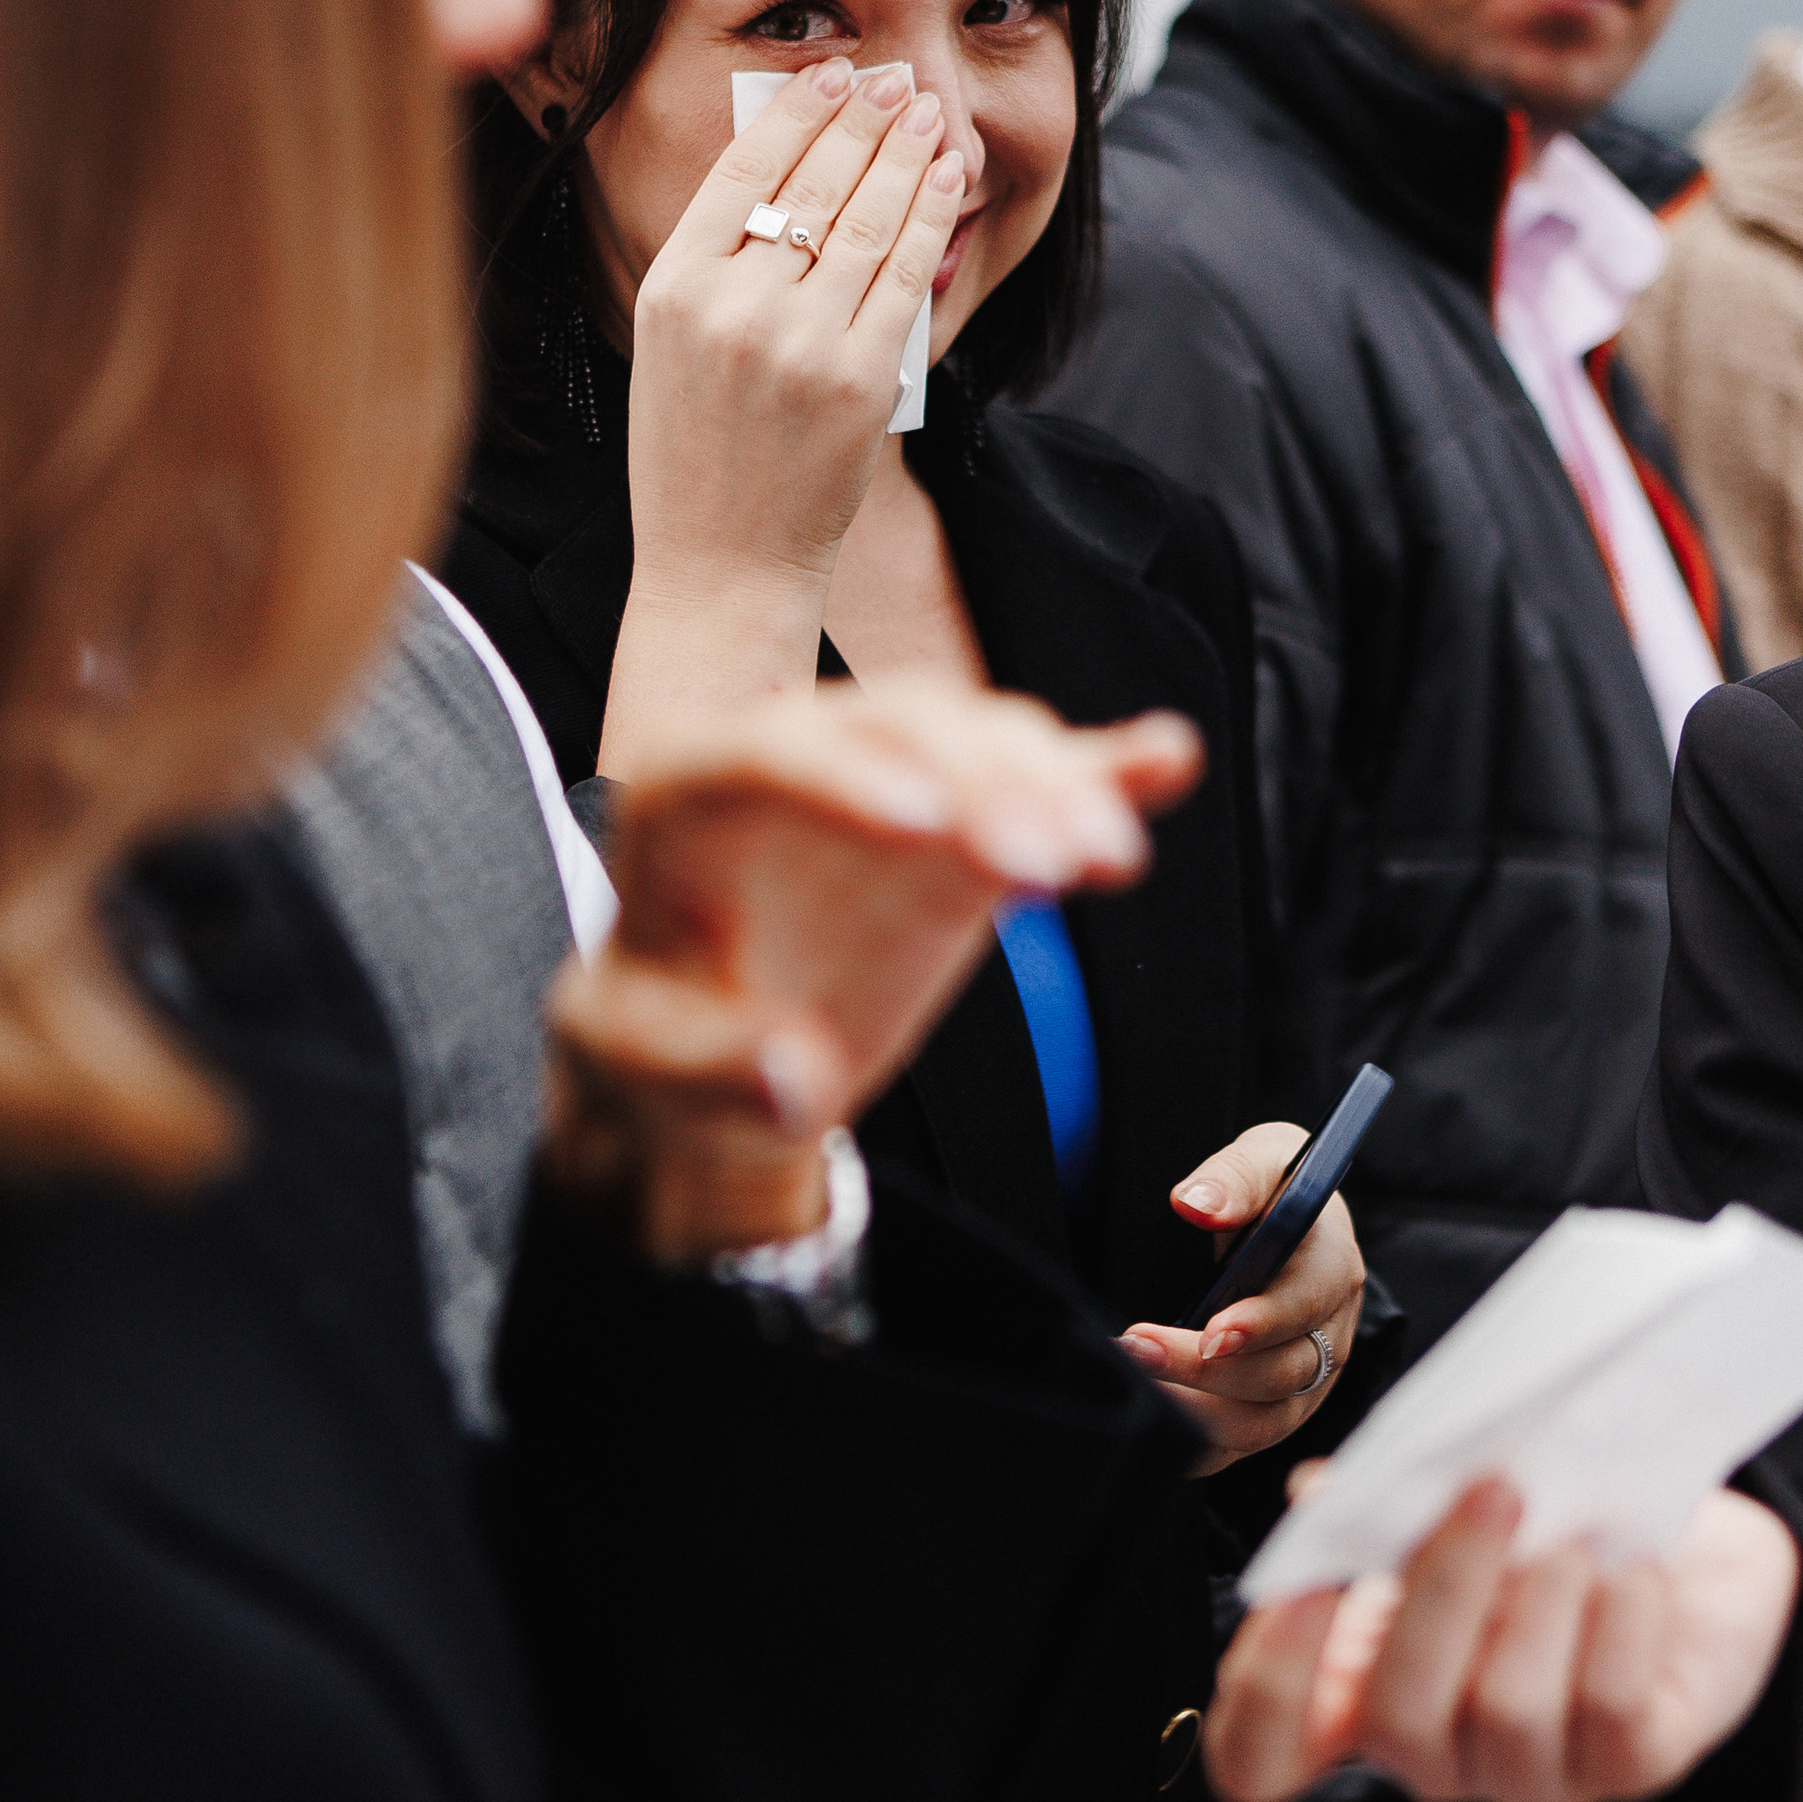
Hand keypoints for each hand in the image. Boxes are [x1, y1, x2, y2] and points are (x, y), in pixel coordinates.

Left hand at [547, 680, 1202, 1261]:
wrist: (713, 1062)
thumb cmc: (655, 1045)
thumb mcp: (639, 1067)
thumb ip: (705, 1067)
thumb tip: (794, 1075)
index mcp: (688, 793)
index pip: (765, 751)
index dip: (844, 774)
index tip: (925, 822)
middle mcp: (795, 759)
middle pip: (898, 726)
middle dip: (982, 779)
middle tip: (1051, 860)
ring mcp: (890, 781)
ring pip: (978, 740)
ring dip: (1053, 785)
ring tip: (1109, 859)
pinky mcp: (962, 822)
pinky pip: (1036, 777)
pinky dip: (1102, 769)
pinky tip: (1163, 762)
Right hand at [600, 59, 965, 770]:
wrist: (724, 566)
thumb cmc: (693, 456)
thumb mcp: (668, 345)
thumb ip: (712, 260)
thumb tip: (783, 162)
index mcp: (672, 290)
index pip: (742, 170)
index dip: (797, 110)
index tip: (832, 73)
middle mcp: (732, 308)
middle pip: (813, 182)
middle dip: (862, 117)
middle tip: (892, 78)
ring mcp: (800, 344)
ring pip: (867, 219)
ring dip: (905, 153)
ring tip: (924, 112)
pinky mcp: (860, 378)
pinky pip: (905, 275)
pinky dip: (930, 216)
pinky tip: (944, 178)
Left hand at [1117, 1123, 1365, 1468]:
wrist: (1293, 1230)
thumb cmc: (1277, 1193)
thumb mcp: (1266, 1160)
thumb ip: (1234, 1178)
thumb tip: (1196, 1202)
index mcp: (1333, 1271)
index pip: (1305, 1307)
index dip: (1261, 1324)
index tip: (1213, 1331)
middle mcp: (1329, 1338)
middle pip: (1280, 1374)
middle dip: (1205, 1367)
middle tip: (1136, 1345)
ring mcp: (1305, 1386)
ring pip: (1262, 1423)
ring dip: (1196, 1411)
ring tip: (1135, 1382)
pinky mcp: (1274, 1414)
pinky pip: (1239, 1448)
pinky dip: (1198, 1448)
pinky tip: (1152, 1425)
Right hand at [1205, 1479, 1800, 1801]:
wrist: (1685, 1554)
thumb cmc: (1548, 1523)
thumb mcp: (1456, 1514)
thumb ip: (1388, 1512)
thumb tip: (1326, 1493)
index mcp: (1363, 1695)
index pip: (1267, 1755)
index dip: (1268, 1688)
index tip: (1303, 1581)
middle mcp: (1438, 1755)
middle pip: (1398, 1719)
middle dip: (1444, 1592)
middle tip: (1493, 1487)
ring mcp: (1533, 1777)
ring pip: (1510, 1714)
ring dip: (1540, 1605)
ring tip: (1572, 1538)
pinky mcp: (1631, 1770)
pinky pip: (1612, 1711)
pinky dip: (1621, 1624)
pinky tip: (1634, 1570)